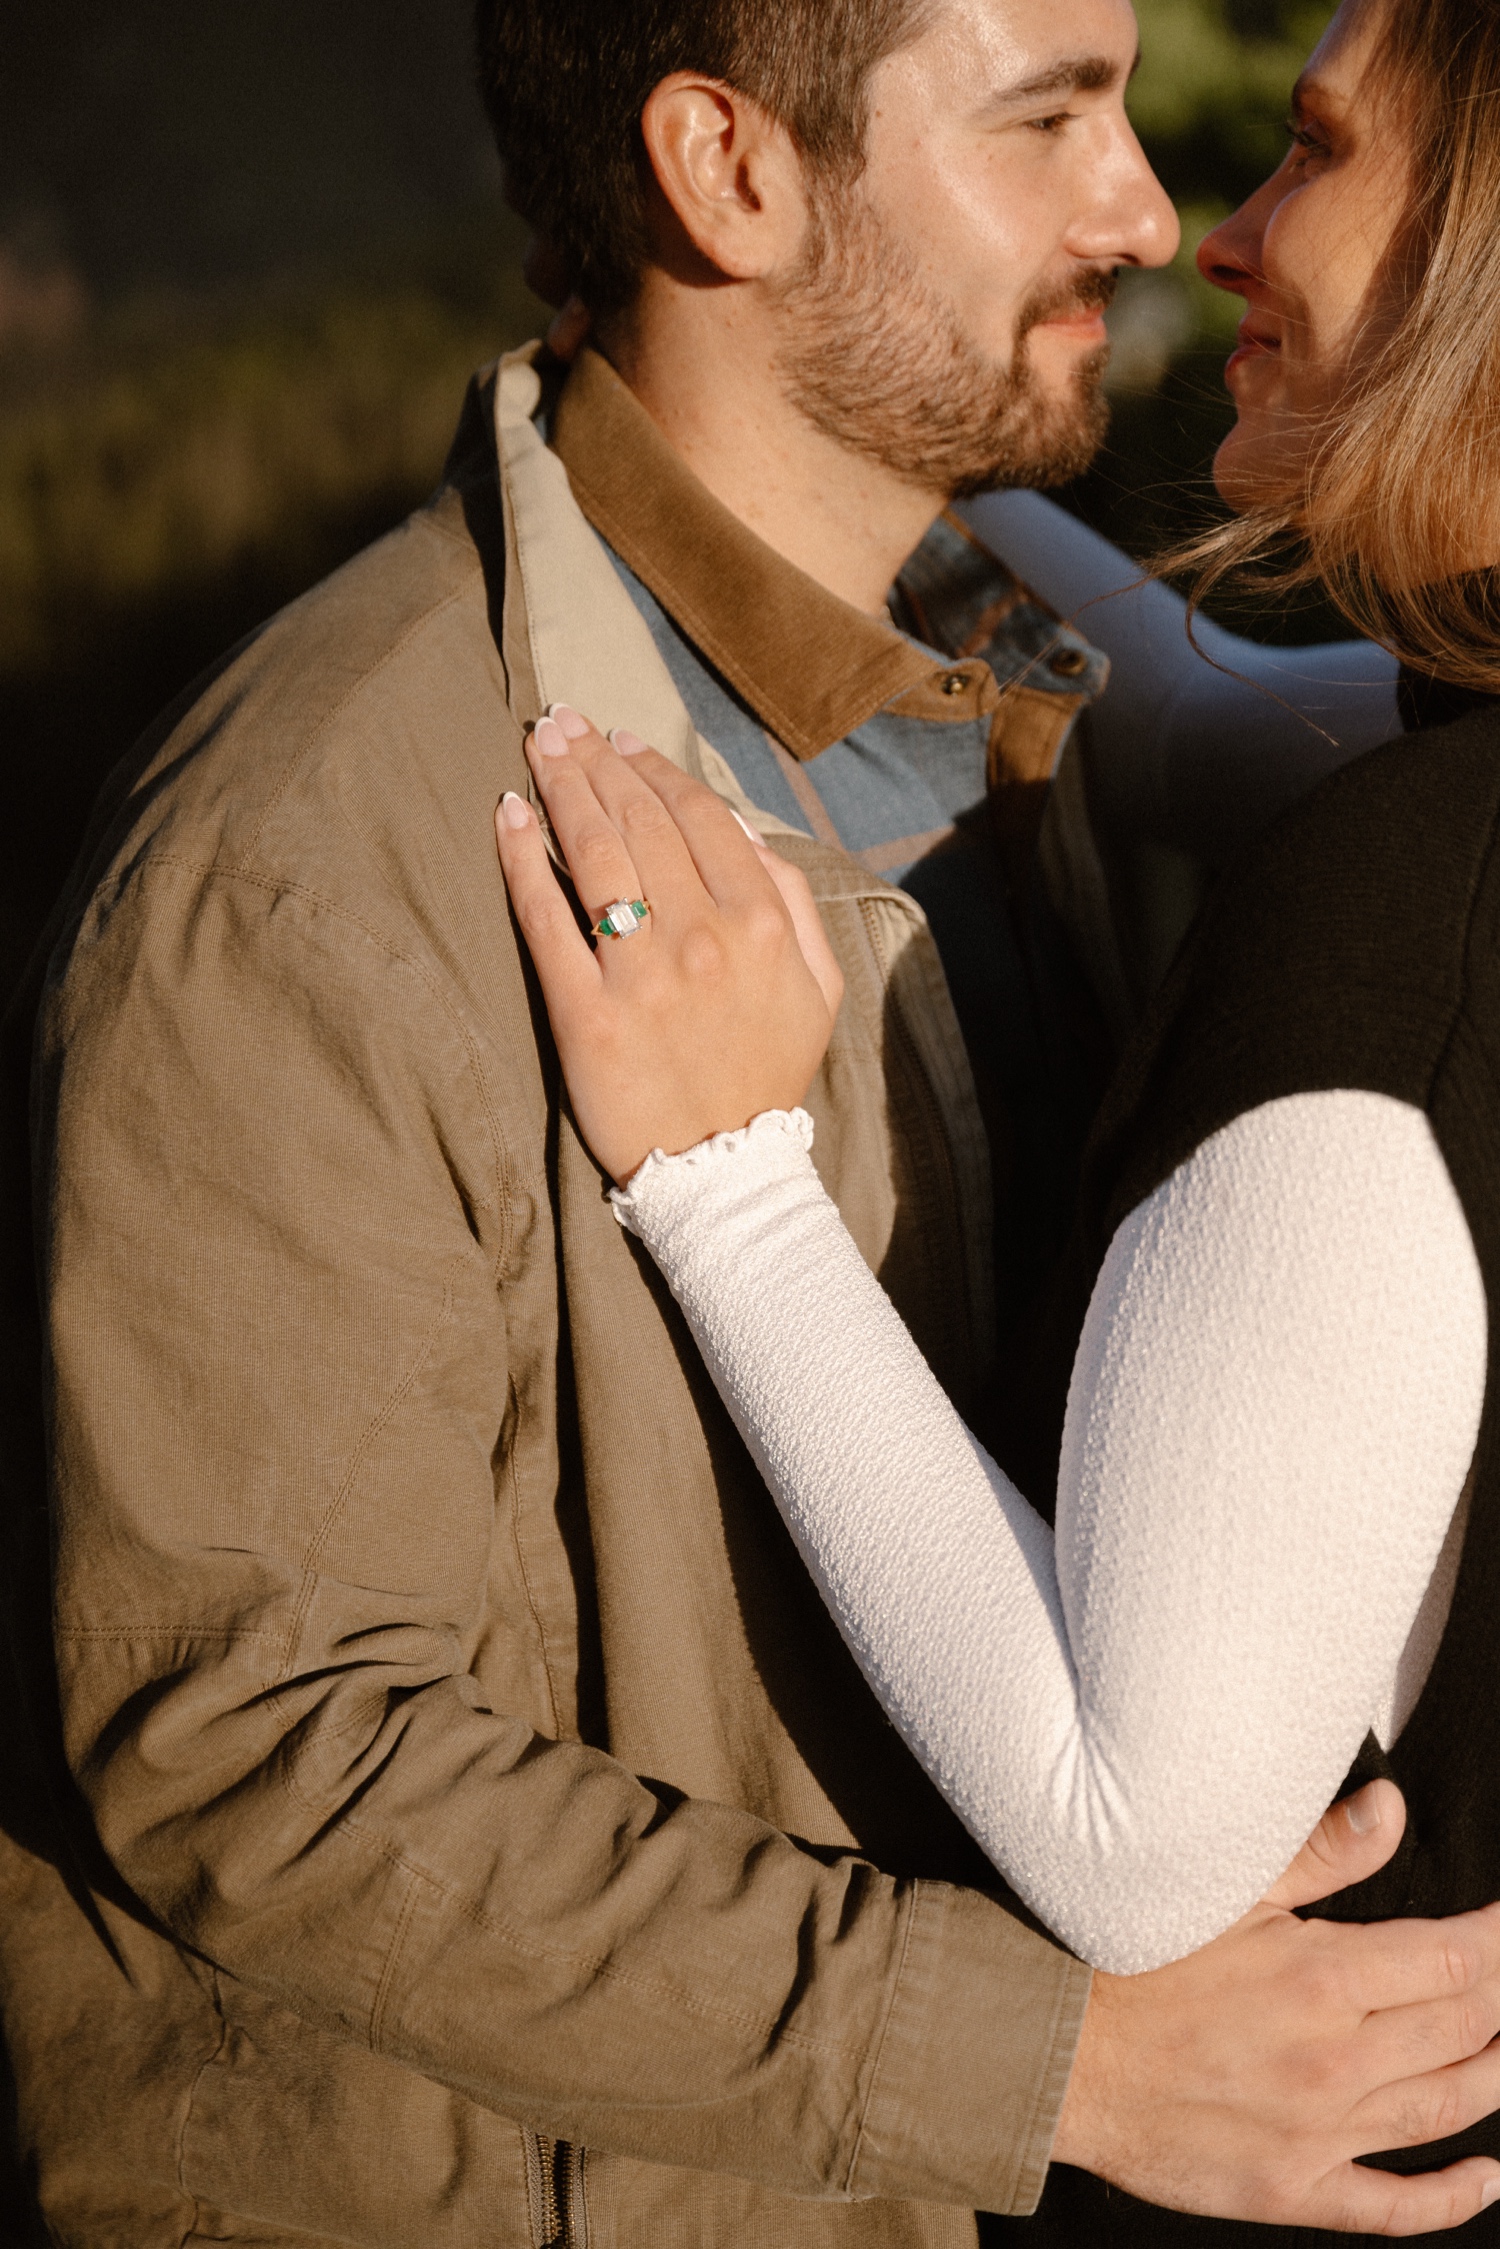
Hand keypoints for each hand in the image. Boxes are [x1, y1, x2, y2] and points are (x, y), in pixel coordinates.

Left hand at [495, 705, 842, 1183]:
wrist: (723, 1171)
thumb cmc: (766, 1074)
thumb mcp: (817, 988)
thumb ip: (793, 901)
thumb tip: (744, 832)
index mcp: (762, 923)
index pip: (698, 816)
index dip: (653, 767)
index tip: (619, 740)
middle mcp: (702, 938)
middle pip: (638, 820)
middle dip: (595, 759)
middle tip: (560, 720)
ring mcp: (640, 975)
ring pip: (593, 852)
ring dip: (560, 785)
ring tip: (536, 745)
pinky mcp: (584, 1014)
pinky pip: (545, 918)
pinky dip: (523, 857)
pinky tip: (508, 815)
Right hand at [1053, 1778, 1499, 2231]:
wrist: (1057, 2052)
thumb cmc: (1131, 1957)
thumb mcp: (1226, 1889)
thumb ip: (1321, 1852)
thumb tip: (1393, 1808)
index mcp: (1326, 1979)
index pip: (1452, 1961)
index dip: (1496, 1940)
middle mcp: (1339, 2062)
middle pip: (1460, 2030)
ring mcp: (1320, 2134)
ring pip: (1443, 2108)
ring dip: (1494, 2079)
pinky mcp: (1292, 2187)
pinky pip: (1393, 2205)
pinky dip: (1453, 2195)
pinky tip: (1488, 2175)